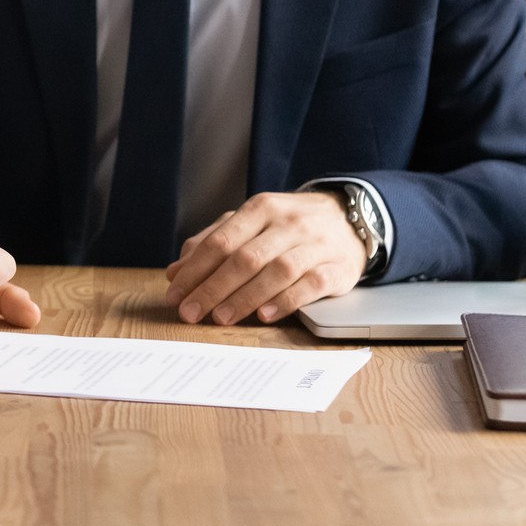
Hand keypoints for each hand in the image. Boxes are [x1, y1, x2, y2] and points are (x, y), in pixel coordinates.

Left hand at [162, 192, 365, 325]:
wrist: (350, 220)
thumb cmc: (289, 227)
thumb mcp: (251, 224)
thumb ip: (213, 243)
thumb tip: (176, 272)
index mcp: (260, 209)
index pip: (221, 241)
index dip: (195, 269)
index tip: (176, 294)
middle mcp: (288, 223)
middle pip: (245, 258)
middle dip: (213, 288)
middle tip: (191, 312)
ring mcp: (315, 245)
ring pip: (276, 271)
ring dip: (245, 297)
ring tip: (221, 317)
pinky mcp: (338, 268)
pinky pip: (311, 285)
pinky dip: (285, 301)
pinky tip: (265, 315)